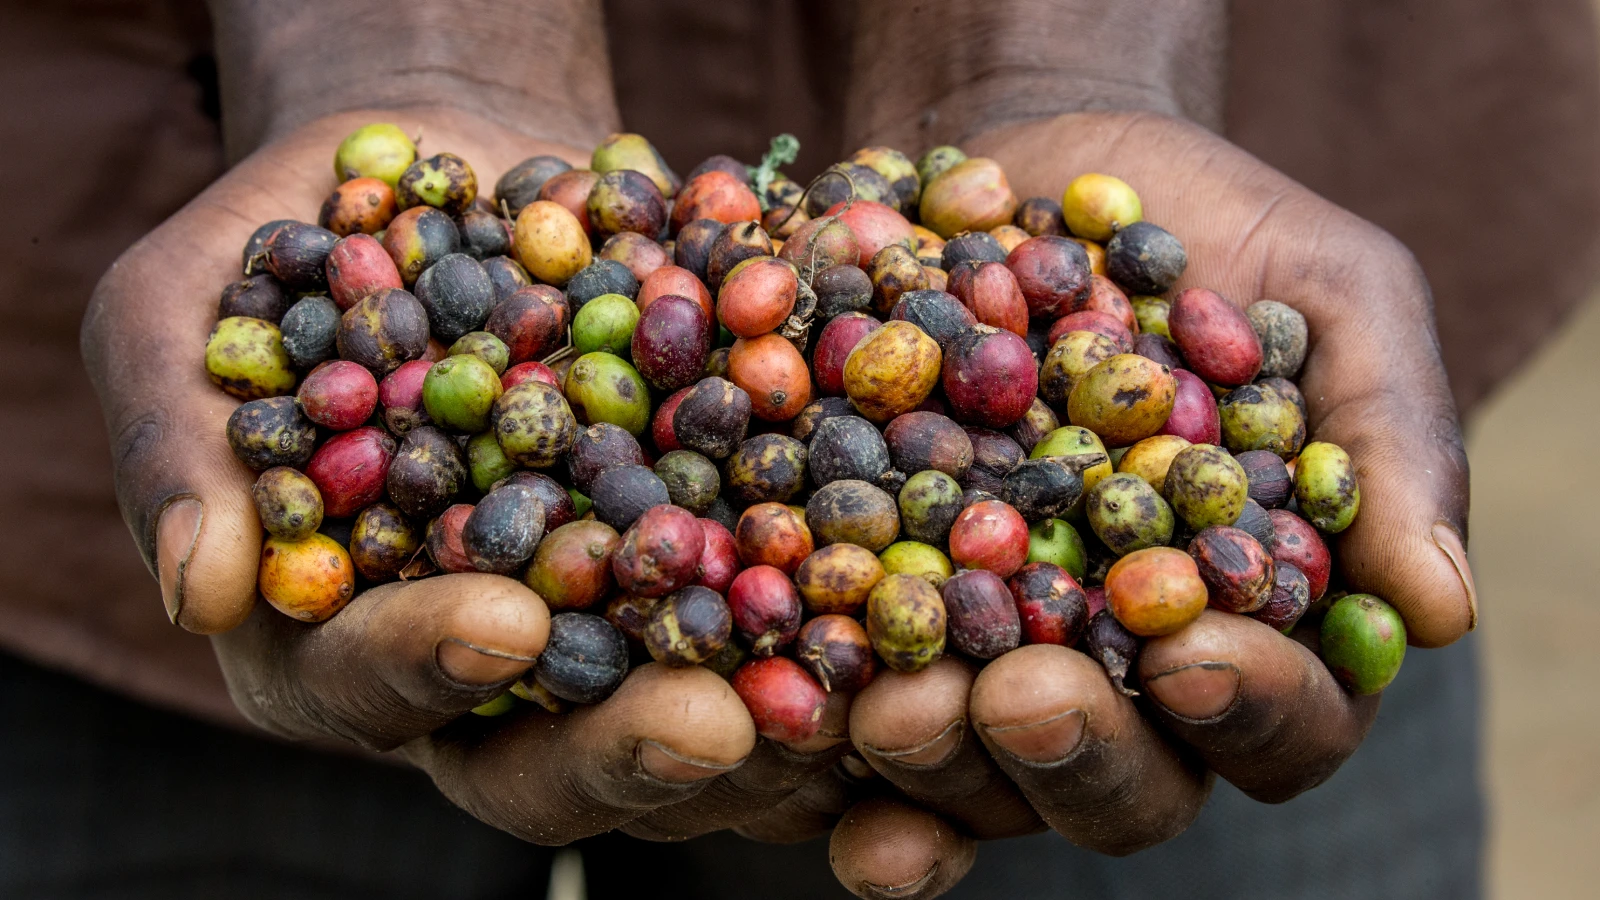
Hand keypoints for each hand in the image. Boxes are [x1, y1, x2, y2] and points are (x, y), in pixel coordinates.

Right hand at [82, 107, 854, 846]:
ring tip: (846, 698)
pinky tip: (914, 608)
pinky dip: (847, 621)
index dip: (429, 665)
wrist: (450, 176)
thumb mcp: (187, 311)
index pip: (369, 685)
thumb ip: (186, 442)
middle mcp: (477, 670)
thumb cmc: (287, 239)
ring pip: (684, 721)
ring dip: (768, 725)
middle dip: (629, 745)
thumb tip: (201, 587)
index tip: (504, 623)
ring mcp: (605, 630)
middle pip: (548, 755)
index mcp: (334, 635)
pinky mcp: (709, 569)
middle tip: (715, 722)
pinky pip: (782, 619)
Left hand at [827, 111, 1475, 896]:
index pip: (1284, 722)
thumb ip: (1389, 441)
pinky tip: (788, 724)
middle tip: (1021, 696)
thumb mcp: (1335, 297)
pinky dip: (820, 737)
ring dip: (936, 760)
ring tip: (890, 701)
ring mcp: (997, 658)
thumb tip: (1444, 607)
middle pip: (1126, 786)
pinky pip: (847, 709)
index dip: (1248, 708)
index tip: (1195, 653)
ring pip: (979, 776)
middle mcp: (1129, 675)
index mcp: (1262, 626)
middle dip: (1074, 755)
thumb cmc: (1212, 234)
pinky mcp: (878, 620)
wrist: (1041, 169)